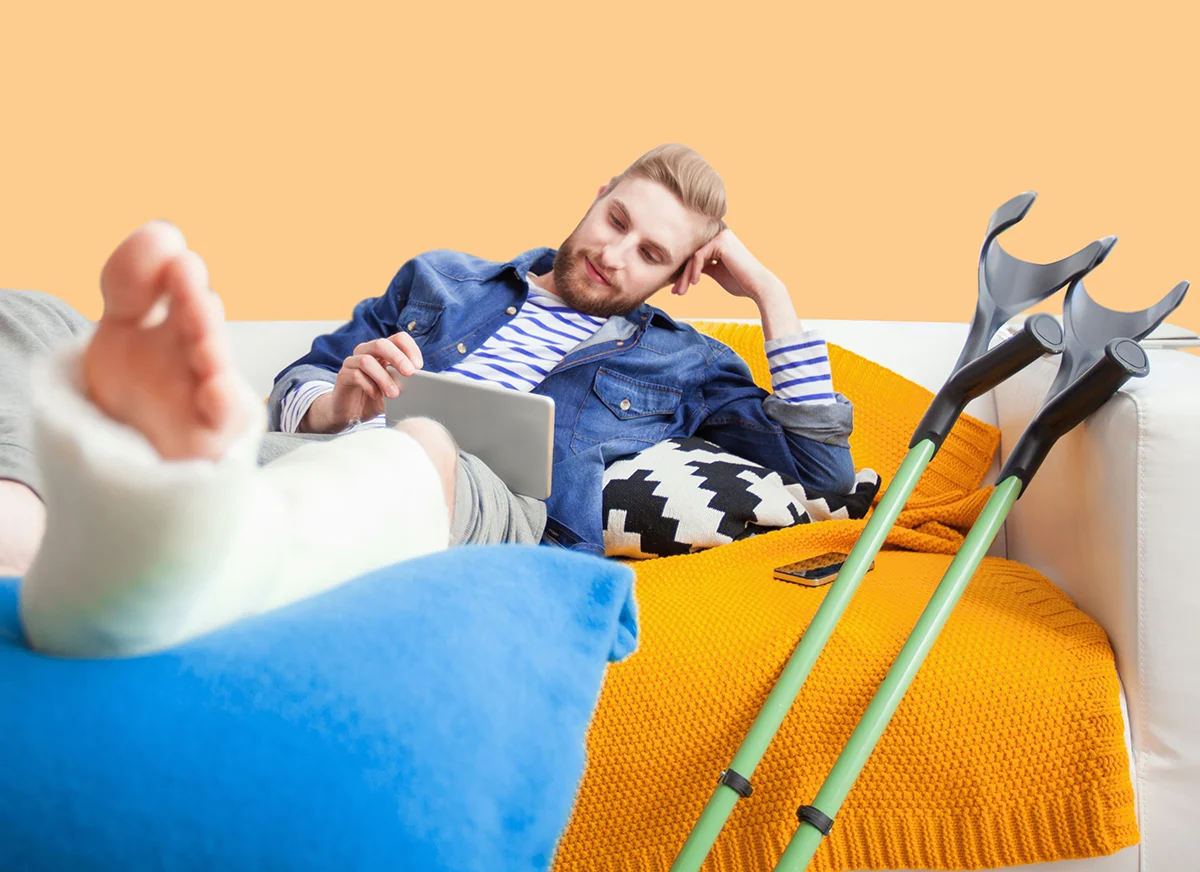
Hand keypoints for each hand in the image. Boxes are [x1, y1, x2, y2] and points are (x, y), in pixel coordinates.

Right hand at [301, 332, 423, 432]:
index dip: (410, 348)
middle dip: (397, 358)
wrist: (352, 414)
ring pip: (367, 360)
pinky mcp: (343, 375)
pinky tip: (377, 396)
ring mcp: (353, 362)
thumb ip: (406, 384)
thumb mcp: (395, 390)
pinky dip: (369, 386)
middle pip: (381, 343)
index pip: (398, 338)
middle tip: (409, 373)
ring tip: (394, 394)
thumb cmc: (377, 399)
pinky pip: (356, 375)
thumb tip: (421, 384)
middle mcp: (367, 351)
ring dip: (384, 378)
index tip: (419, 366)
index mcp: (384, 351)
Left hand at [670, 227, 778, 301]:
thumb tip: (685, 269)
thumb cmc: (740, 282)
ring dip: (685, 276)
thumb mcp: (717, 272)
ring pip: (693, 257)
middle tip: (675, 292)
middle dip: (682, 276)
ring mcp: (721, 236)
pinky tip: (695, 283)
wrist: (758, 286)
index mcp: (721, 241)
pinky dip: (694, 271)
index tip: (676, 288)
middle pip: (693, 255)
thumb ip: (704, 266)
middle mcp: (721, 234)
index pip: (696, 255)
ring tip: (681, 292)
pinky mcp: (720, 242)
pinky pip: (698, 257)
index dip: (684, 272)